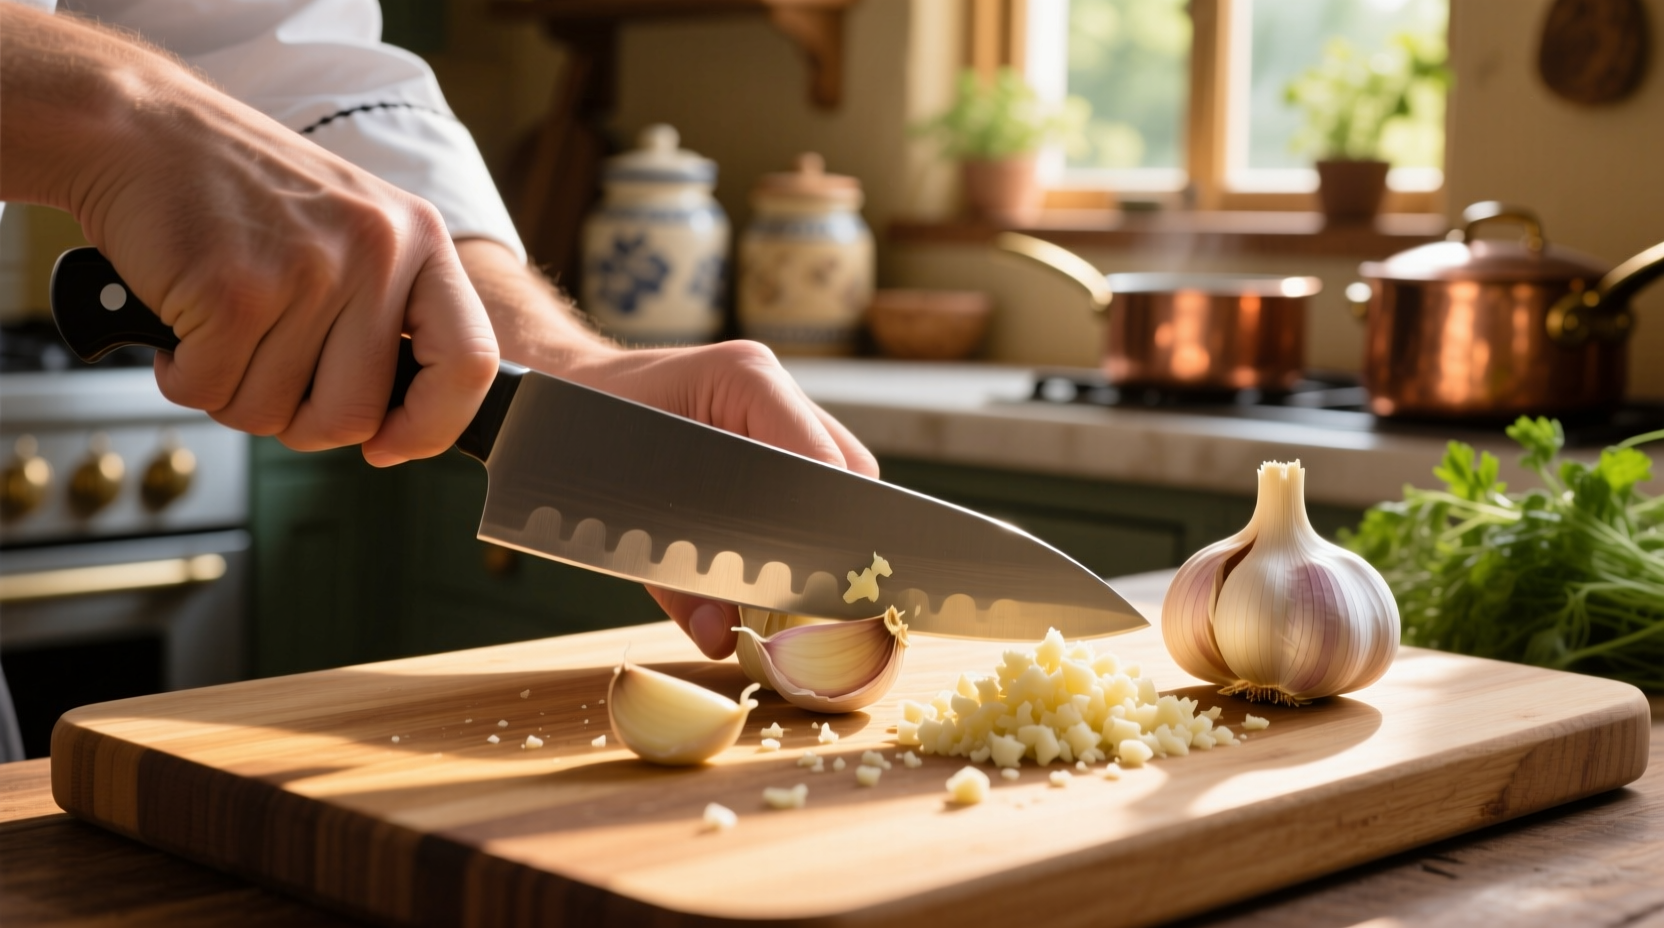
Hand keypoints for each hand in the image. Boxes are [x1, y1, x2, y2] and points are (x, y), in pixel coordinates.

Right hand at [0, 7, 498, 464]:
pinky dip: (183, 375)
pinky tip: (184, 320)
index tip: (387, 444)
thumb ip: (391, 314)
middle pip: (355, 415)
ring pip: (272, 414)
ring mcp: (307, 269)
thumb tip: (402, 430)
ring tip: (220, 329)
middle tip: (266, 374)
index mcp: (421, 240)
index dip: (431, 427)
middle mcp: (377, 252)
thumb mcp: (354, 230)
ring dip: (232, 393)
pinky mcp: (232, 289)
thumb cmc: (247, 194)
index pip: (471, 364)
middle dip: (300, 423)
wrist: (142, 125)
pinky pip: (209, 393)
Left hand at [455, 240, 878, 657]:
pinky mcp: (765, 430)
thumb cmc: (570, 435)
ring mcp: (772, 405)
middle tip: (803, 601)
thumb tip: (722, 637)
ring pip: (838, 478)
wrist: (542, 400)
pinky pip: (808, 479)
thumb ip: (671, 576)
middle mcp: (770, 387)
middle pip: (847, 475)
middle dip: (829, 541)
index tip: (818, 591)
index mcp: (743, 381)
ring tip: (788, 588)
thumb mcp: (614, 510)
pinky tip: (772, 565)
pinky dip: (796, 524)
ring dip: (817, 534)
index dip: (826, 531)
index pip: (823, 464)